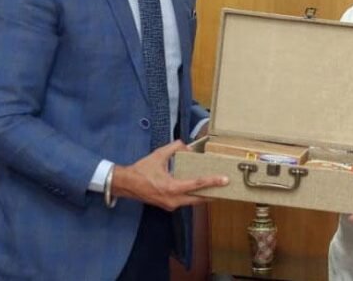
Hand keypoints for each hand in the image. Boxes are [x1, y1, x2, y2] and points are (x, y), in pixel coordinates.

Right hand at [112, 140, 228, 210]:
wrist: (126, 185)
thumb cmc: (141, 170)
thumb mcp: (158, 154)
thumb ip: (175, 147)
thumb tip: (188, 147)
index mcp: (171, 187)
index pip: (197, 184)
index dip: (212, 181)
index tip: (224, 180)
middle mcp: (172, 199)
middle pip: (199, 198)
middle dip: (213, 193)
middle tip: (226, 187)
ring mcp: (170, 205)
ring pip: (193, 202)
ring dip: (204, 196)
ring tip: (217, 189)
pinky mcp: (168, 206)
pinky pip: (185, 202)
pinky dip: (194, 196)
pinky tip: (201, 190)